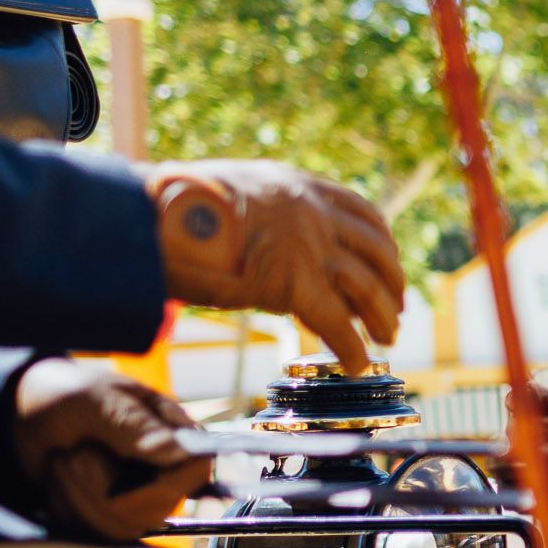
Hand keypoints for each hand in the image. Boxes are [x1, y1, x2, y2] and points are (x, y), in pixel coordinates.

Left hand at [12, 359, 211, 541]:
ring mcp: (138, 495)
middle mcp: (163, 469)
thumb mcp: (94, 401)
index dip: (167, 484)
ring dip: (78, 495)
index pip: (196, 470)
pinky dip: (67, 508)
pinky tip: (58, 480)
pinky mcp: (111, 515)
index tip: (124, 482)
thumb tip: (176, 451)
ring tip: (62, 462)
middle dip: (101, 489)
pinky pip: (96, 532)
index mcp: (172, 433)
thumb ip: (132, 424)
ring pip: (124, 525)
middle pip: (156, 508)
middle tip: (72, 455)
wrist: (26, 412)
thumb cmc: (68, 395)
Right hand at [141, 161, 403, 373]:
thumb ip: (255, 208)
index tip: (390, 262)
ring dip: (382, 316)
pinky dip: (353, 347)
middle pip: (375, 250)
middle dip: (392, 282)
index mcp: (296, 184)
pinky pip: (337, 323)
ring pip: (366, 287)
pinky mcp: (294, 283)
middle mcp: (312, 211)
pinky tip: (357, 364)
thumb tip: (248, 227)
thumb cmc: (172, 208)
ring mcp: (307, 246)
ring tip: (386, 338)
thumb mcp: (228, 190)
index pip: (361, 212)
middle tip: (396, 307)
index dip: (382, 243)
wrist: (151, 216)